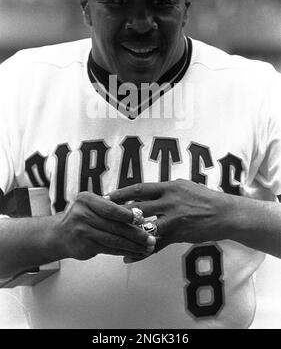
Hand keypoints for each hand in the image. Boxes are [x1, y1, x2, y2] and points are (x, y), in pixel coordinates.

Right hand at [54, 191, 155, 260]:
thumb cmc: (82, 217)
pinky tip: (135, 252)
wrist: (59, 234)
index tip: (144, 220)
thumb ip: (112, 207)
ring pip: (114, 239)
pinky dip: (125, 251)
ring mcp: (82, 231)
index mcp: (86, 199)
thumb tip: (140, 215)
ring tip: (148, 247)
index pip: (112, 208)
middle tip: (152, 237)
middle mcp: (82, 214)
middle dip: (136, 233)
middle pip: (115, 225)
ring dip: (134, 245)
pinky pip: (109, 249)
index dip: (129, 215)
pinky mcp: (85, 246)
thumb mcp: (92, 205)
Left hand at [108, 179, 231, 253]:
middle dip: (117, 212)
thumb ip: (166, 189)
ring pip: (144, 226)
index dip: (121, 192)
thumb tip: (148, 190)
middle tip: (100, 216)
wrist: (226, 213)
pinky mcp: (179, 234)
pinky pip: (156, 245)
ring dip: (126, 232)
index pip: (140, 188)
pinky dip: (141, 252)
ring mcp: (174, 218)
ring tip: (109, 237)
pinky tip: (128, 257)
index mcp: (169, 187)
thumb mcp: (185, 186)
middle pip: (138, 207)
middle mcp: (169, 201)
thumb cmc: (205, 198)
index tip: (106, 195)